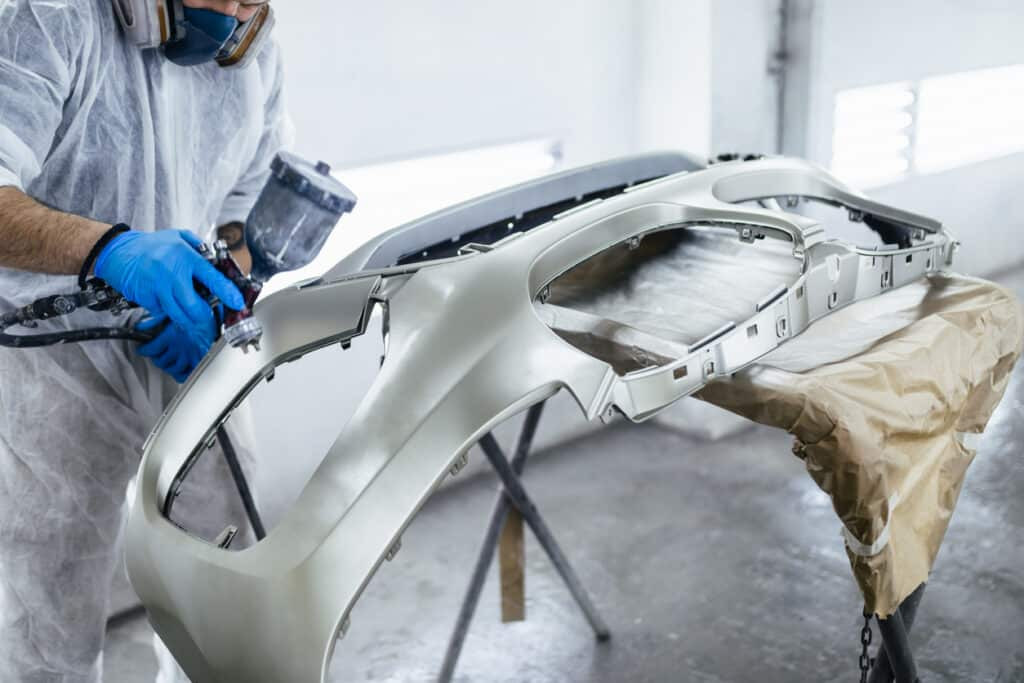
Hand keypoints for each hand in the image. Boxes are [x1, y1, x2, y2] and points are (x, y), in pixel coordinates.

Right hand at [95, 230, 243, 346]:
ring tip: (189, 313)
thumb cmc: (150, 245)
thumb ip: (198, 247)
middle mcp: (172, 274)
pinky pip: (162, 311)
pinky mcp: (146, 297)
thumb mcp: (177, 236)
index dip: (228, 293)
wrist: (118, 251)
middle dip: (203, 315)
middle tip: (207, 314)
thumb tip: (216, 259)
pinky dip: (166, 310)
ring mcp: (158, 287)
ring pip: (178, 314)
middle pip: (194, 306)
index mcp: (185, 257)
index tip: (238, 302)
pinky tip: (165, 300)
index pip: (213, 278)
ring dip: (187, 318)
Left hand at [136, 315, 210, 382]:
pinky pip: (185, 375)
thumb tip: (139, 326)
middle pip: (161, 361)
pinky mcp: (198, 360)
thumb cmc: (196, 312)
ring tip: (168, 363)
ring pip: (172, 368)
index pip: (151, 349)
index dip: (144, 350)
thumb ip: (154, 321)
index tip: (142, 350)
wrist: (212, 317)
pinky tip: (179, 371)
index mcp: (171, 336)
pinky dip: (181, 375)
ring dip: (168, 366)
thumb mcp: (171, 313)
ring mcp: (188, 355)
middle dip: (157, 359)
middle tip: (157, 355)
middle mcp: (178, 347)